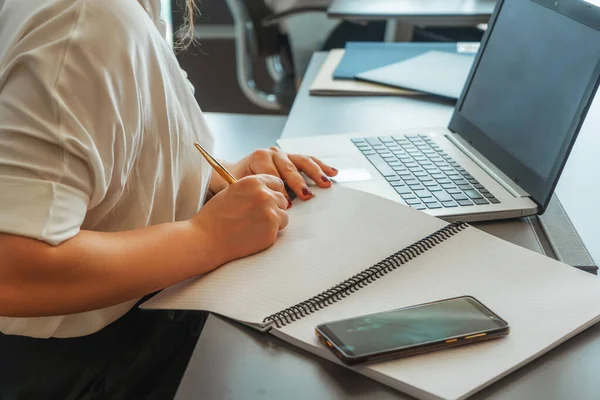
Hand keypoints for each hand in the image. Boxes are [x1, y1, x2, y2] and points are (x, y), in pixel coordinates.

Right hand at [193, 175, 288, 265]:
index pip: (277, 183)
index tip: (267, 200)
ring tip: (255, 226)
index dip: (272, 192)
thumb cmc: (216, 216)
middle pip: (282, 199)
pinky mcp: (272, 230)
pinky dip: (270, 232)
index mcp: (253, 182)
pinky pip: (280, 229)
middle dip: (273, 207)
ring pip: (284, 215)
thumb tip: (270, 192)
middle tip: (257, 217)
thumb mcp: (233, 191)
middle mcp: (264, 195)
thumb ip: (253, 189)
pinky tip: (254, 234)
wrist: (207, 238)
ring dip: (274, 220)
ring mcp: (269, 213)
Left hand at [210, 148, 337, 202]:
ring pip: (303, 162)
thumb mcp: (236, 186)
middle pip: (289, 167)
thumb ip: (248, 191)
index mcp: (259, 157)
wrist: (234, 173)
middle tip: (305, 195)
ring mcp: (285, 155)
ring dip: (316, 173)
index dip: (280, 188)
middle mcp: (273, 153)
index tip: (286, 203)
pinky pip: (310, 161)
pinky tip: (333, 172)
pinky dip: (321, 166)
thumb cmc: (236, 182)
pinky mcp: (294, 159)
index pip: (273, 172)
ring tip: (326, 183)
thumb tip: (258, 202)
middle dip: (298, 182)